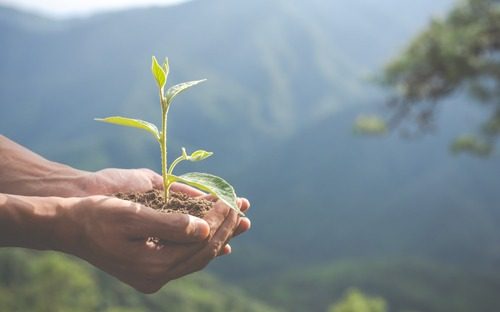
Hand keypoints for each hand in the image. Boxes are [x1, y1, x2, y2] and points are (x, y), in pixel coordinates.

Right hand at [58, 195, 244, 292]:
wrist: (68, 228)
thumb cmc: (97, 216)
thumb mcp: (132, 215)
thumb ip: (170, 224)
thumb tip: (204, 228)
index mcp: (153, 265)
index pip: (201, 242)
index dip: (220, 220)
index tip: (232, 199)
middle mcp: (156, 276)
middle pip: (203, 252)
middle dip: (226, 228)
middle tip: (243, 207)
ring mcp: (153, 276)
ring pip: (197, 257)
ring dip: (219, 236)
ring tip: (240, 221)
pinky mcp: (149, 270)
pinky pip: (185, 260)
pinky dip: (203, 247)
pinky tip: (219, 242)